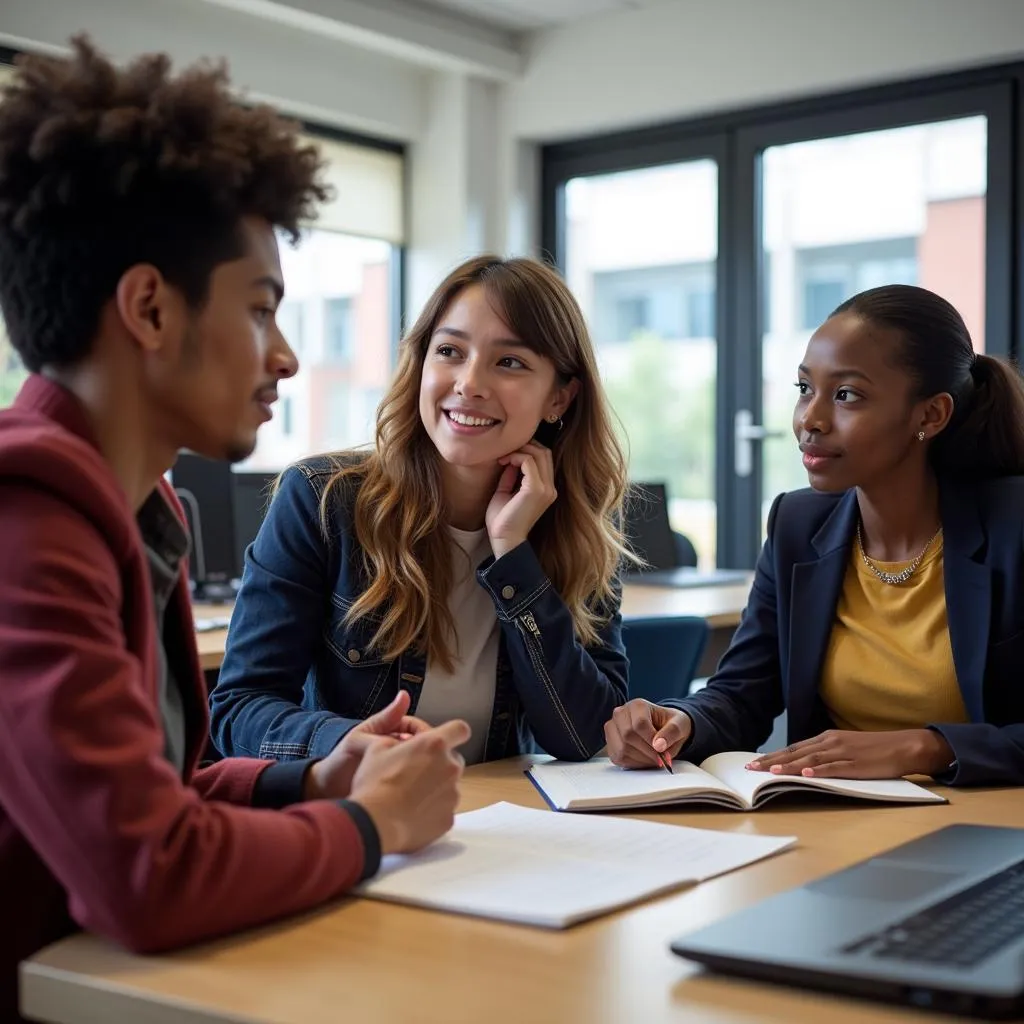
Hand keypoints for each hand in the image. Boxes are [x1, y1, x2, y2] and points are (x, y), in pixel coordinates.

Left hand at [304, 691, 430, 800]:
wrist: (326, 791)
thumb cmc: (340, 761)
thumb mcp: (360, 737)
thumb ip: (384, 719)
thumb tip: (405, 694)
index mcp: (392, 733)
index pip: (418, 729)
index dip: (426, 734)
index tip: (430, 742)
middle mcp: (399, 750)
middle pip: (424, 747)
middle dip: (430, 752)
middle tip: (432, 760)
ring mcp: (400, 769)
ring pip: (422, 765)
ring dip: (427, 768)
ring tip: (426, 775)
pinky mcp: (400, 788)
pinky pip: (415, 783)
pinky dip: (420, 784)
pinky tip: (421, 787)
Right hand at [349, 719, 470, 854]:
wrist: (376, 824)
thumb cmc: (374, 785)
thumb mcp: (377, 749)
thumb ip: (397, 740)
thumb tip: (400, 743)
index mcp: (434, 745)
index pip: (460, 729)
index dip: (454, 733)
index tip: (445, 740)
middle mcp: (449, 767)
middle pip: (454, 759)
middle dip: (440, 763)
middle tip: (417, 771)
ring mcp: (452, 794)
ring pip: (450, 785)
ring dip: (436, 787)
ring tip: (411, 796)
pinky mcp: (449, 818)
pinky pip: (445, 808)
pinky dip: (434, 809)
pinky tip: (413, 812)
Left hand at [485, 442, 556, 559]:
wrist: (504, 539)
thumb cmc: (502, 519)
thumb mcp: (506, 491)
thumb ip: (511, 475)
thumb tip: (510, 459)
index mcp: (546, 489)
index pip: (544, 458)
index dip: (527, 450)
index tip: (506, 455)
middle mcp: (550, 488)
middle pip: (545, 452)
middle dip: (525, 445)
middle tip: (506, 451)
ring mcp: (546, 489)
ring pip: (539, 453)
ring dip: (520, 450)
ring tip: (503, 457)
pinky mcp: (536, 490)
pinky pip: (529, 462)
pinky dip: (516, 457)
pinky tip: (504, 462)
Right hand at [604, 699, 692, 768]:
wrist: (663, 729)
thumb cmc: (670, 725)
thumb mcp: (680, 724)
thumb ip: (672, 732)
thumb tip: (659, 746)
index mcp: (637, 705)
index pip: (639, 723)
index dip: (651, 740)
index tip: (663, 750)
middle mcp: (621, 714)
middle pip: (627, 736)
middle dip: (647, 751)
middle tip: (661, 758)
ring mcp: (613, 728)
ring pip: (621, 749)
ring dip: (641, 759)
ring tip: (654, 759)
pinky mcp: (610, 743)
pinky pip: (617, 758)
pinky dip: (633, 764)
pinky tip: (644, 760)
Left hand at [745, 728, 953, 779]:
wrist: (904, 746)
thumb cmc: (874, 749)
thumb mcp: (845, 748)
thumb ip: (825, 755)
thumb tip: (802, 765)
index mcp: (827, 738)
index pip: (793, 747)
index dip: (773, 755)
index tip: (754, 762)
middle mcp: (831, 742)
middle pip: (796, 752)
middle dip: (772, 760)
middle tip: (751, 769)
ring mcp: (843, 753)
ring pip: (810, 760)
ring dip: (790, 766)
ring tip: (771, 771)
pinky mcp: (857, 765)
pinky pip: (834, 768)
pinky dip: (818, 771)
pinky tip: (805, 775)